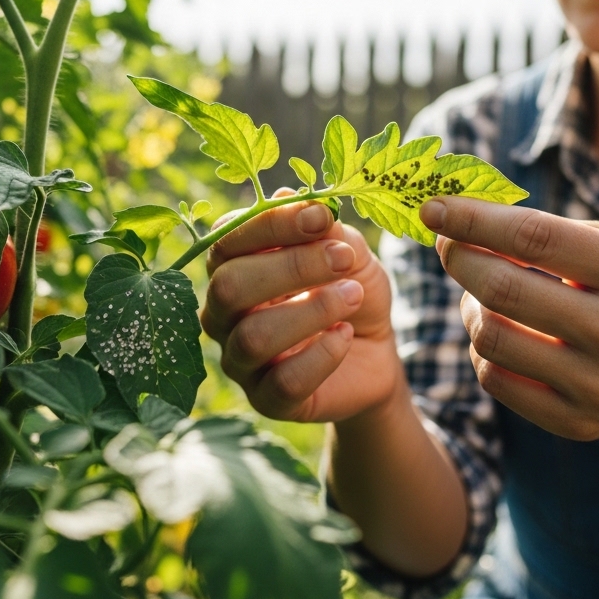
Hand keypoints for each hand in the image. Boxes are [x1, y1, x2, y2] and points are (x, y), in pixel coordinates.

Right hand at [200, 191, 401, 421]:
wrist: (375, 350)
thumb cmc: (348, 288)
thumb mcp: (345, 250)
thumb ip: (320, 229)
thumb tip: (286, 198)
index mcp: (231, 268)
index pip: (227, 240)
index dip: (271, 224)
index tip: (321, 216)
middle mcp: (223, 314)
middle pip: (230, 287)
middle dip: (291, 267)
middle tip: (344, 259)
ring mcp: (240, 360)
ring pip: (254, 337)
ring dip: (311, 311)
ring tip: (352, 296)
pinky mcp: (267, 400)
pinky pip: (283, 382)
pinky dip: (321, 355)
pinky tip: (346, 336)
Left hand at [421, 196, 598, 443]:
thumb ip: (554, 234)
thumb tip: (465, 221)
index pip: (534, 237)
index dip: (474, 220)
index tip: (433, 207)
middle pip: (502, 290)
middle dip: (459, 259)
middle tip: (448, 246)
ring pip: (490, 338)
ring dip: (469, 307)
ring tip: (481, 292)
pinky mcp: (577, 422)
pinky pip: (495, 380)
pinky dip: (482, 349)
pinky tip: (497, 332)